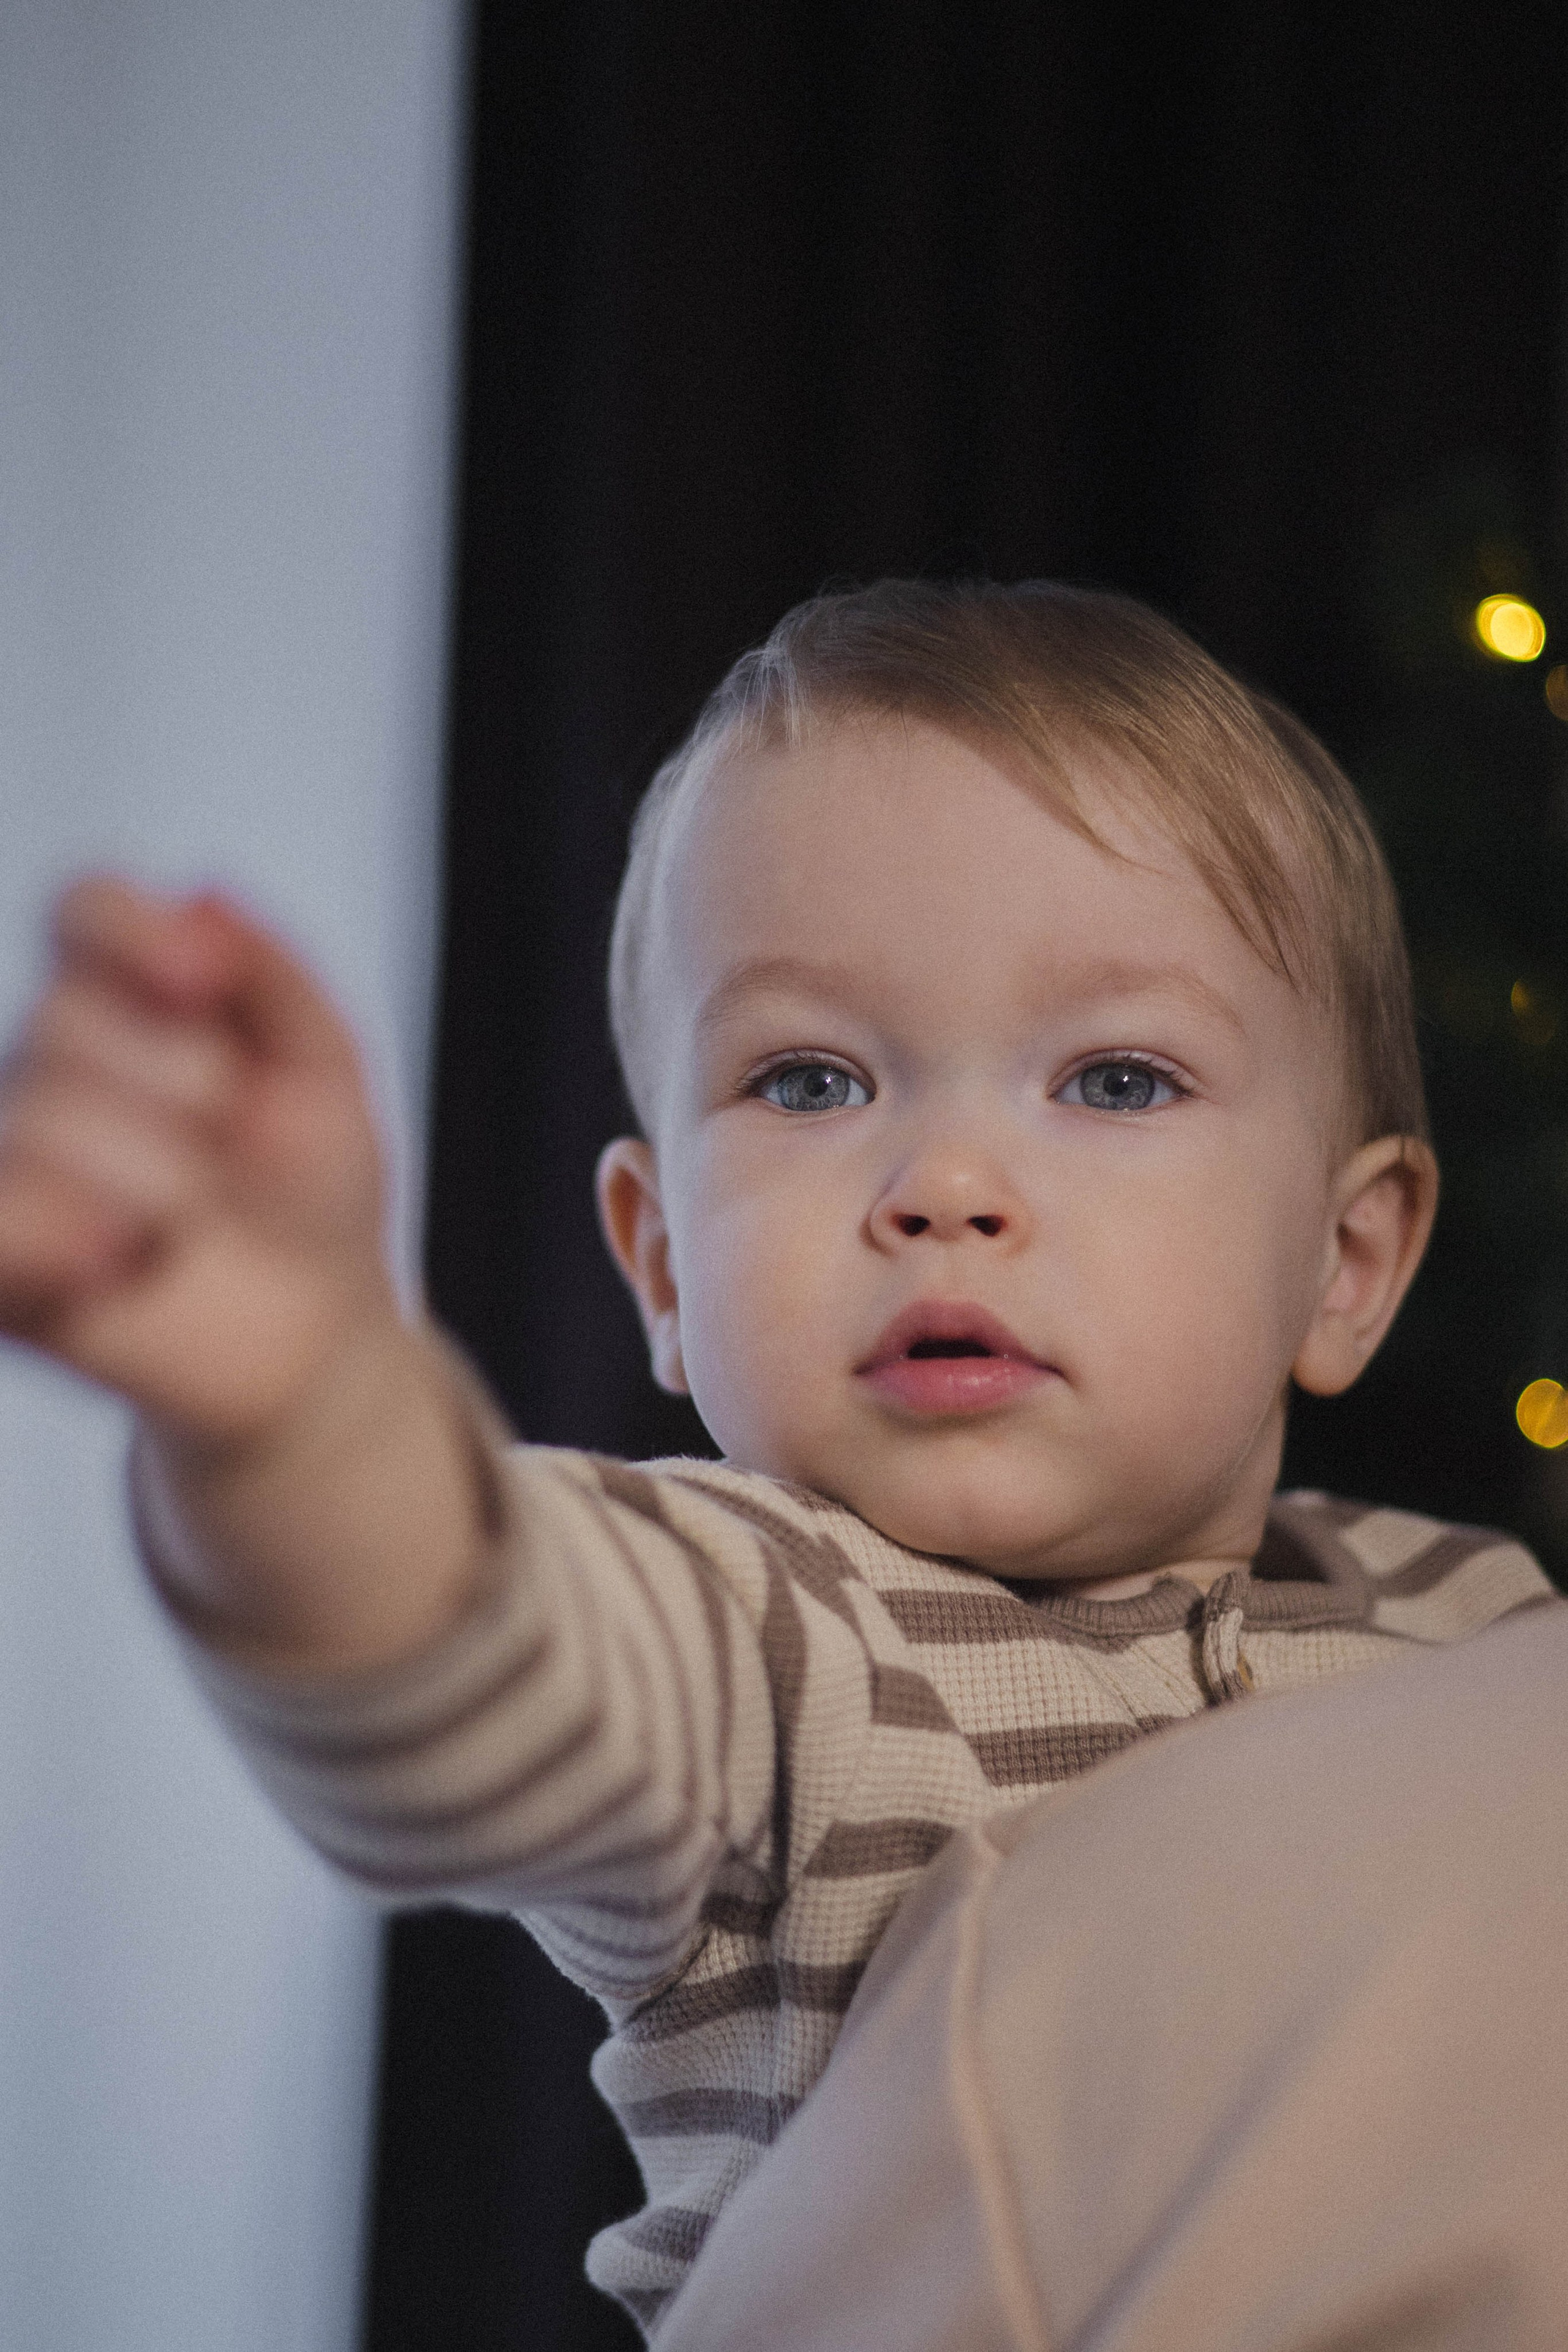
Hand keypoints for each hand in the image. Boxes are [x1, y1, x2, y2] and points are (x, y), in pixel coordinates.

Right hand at [0, 877, 394, 1438]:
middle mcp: (56, 1062)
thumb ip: (273, 974)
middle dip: (184, 1084)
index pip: (86, 909)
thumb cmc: (313, 1189)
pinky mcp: (4, 1257)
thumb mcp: (327, 1070)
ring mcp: (20, 1158)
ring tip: (198, 1221)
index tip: (201, 982)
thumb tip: (204, 894)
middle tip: (237, 1147)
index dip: (130, 932)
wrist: (318, 1331)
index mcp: (133, 995)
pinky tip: (127, 1258)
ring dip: (158, 1178)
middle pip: (66, 1018)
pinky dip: (61, 1232)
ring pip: (40, 1120)